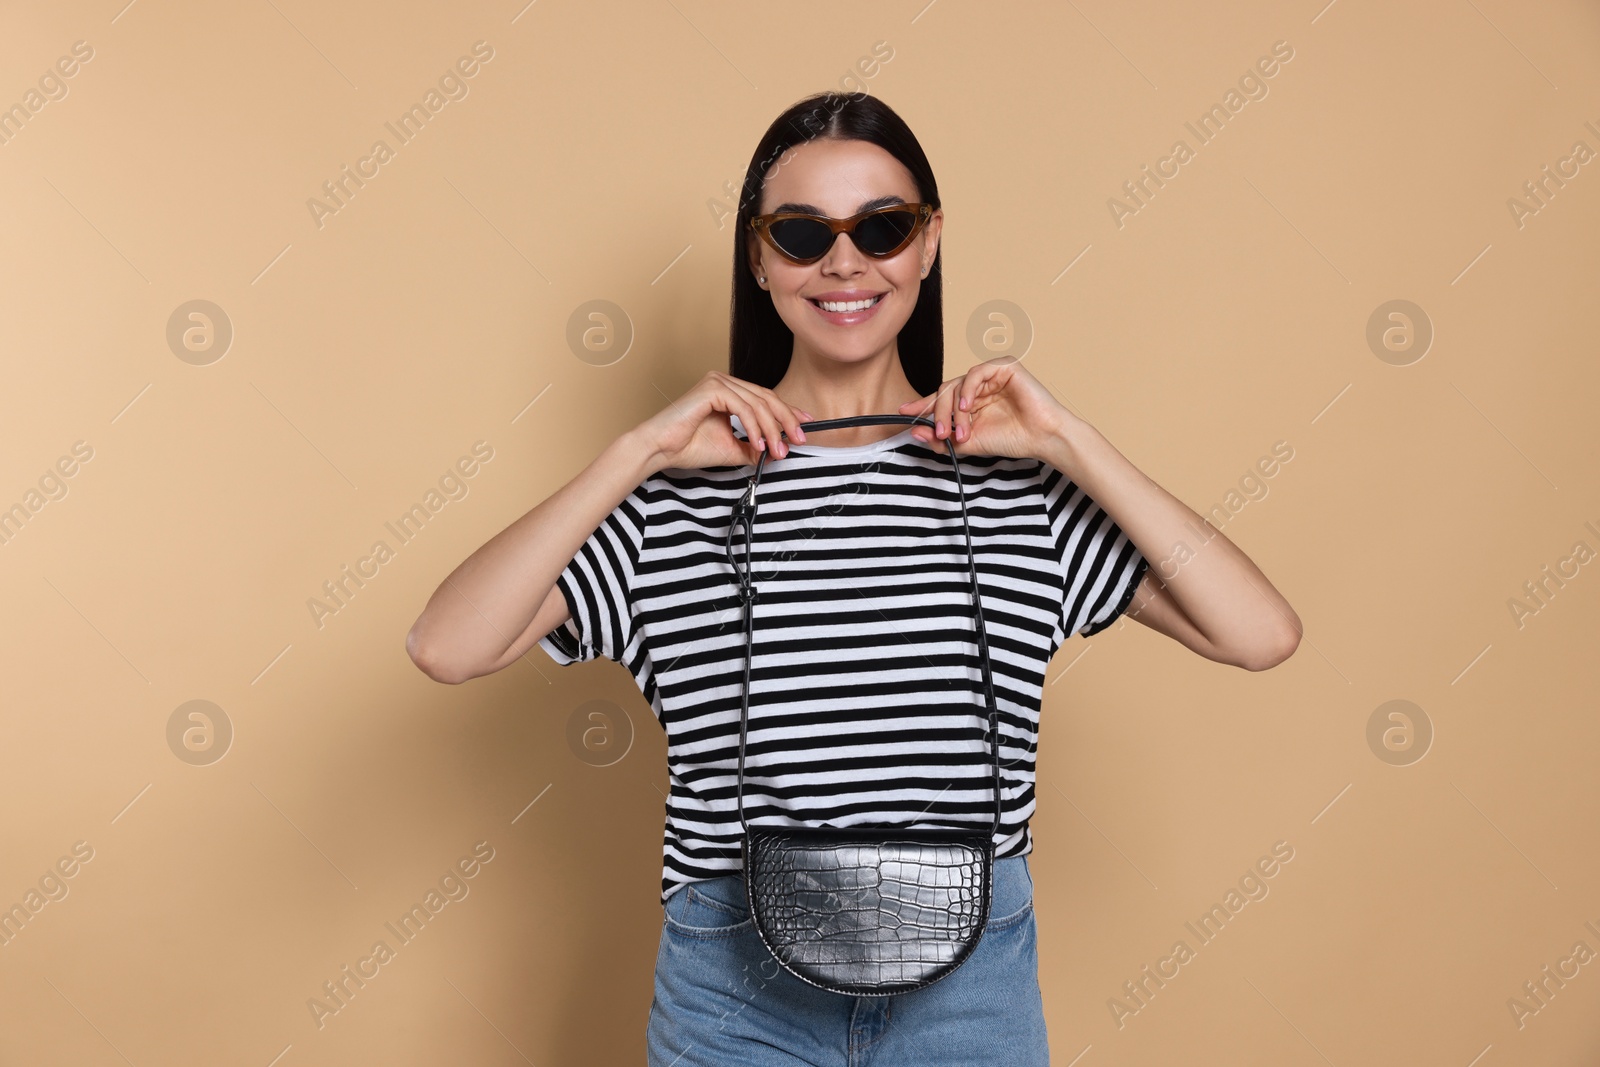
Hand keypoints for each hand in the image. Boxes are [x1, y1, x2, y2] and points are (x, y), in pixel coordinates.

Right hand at [639, 371, 812, 470]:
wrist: (661, 450)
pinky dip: (754, 426)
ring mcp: (717, 382)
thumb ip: (754, 448)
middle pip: (766, 398)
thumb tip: (777, 452)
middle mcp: (724, 382)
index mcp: (728, 392)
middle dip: (786, 421)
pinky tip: (759, 443)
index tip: (805, 426)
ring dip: (772, 429)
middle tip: (798, 440)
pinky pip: (743, 407)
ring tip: (777, 450)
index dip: (788, 412)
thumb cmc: (688, 446)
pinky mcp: (711, 388)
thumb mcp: (731, 449)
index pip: (765, 398)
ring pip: (757, 404)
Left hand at [897, 356, 1070, 459]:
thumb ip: (941, 439)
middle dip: (939, 414)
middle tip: (942, 434)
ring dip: (953, 410)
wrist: (1041, 438)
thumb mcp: (968, 443)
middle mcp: (978, 387)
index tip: (903, 413)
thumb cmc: (1012, 439)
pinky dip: (967, 390)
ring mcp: (991, 375)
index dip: (922, 405)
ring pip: (957, 384)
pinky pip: (975, 373)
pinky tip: (969, 407)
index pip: (941, 399)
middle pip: (945, 392)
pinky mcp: (1004, 366)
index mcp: (971, 401)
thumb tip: (915, 432)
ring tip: (961, 430)